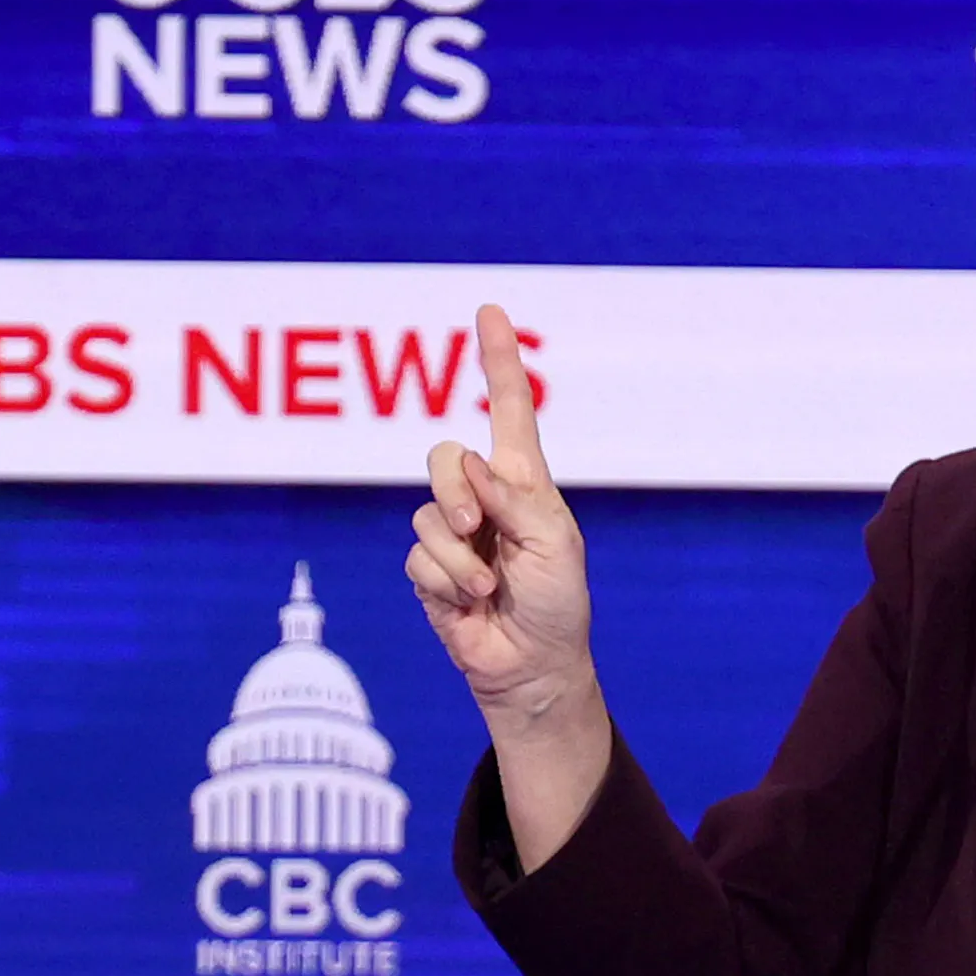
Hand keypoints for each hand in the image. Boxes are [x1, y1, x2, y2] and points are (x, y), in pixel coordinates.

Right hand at [406, 304, 596, 725]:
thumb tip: (473, 463)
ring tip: (490, 586)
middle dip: (455, 490)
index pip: (508, 410)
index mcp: (524, 482)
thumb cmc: (558, 602)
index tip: (491, 311)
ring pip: (426, 513)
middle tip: (480, 529)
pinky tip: (470, 603)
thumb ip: (516, 500)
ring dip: (459, 556)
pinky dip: (447, 581)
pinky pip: (417, 556)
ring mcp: (452, 531)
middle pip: (443, 456)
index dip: (497, 361)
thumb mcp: (554, 545)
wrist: (533, 665)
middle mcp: (484, 497)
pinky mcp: (428, 568)